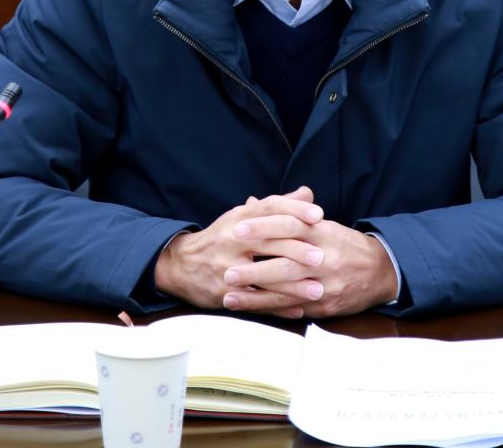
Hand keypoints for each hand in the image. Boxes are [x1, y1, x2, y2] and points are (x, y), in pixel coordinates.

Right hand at [154, 186, 324, 311]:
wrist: (181, 264)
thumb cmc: (223, 237)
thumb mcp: (245, 216)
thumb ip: (278, 206)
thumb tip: (308, 193)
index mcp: (240, 217)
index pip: (270, 207)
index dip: (295, 209)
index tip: (319, 215)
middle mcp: (233, 238)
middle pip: (268, 240)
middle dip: (297, 250)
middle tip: (322, 257)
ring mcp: (227, 266)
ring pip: (263, 275)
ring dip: (292, 285)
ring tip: (317, 290)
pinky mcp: (224, 291)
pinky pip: (255, 301)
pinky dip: (277, 307)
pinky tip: (297, 310)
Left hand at [221, 217, 398, 318]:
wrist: (381, 270)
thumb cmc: (343, 244)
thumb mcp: (321, 224)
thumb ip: (287, 215)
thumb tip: (253, 202)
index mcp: (322, 233)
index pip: (290, 226)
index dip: (263, 227)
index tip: (237, 228)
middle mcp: (325, 259)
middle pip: (286, 264)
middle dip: (254, 270)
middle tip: (227, 271)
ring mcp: (326, 285)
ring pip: (288, 291)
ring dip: (256, 296)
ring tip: (229, 296)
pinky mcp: (327, 305)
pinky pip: (296, 308)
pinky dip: (273, 310)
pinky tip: (252, 310)